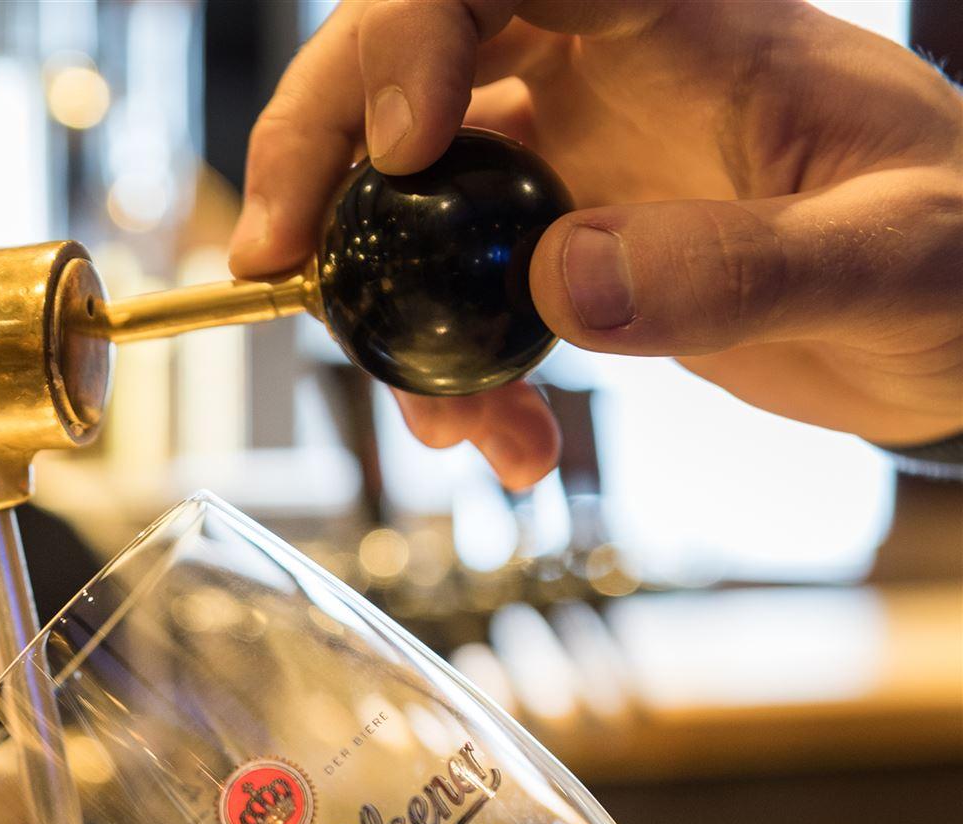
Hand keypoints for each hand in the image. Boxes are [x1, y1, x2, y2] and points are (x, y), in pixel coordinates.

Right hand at [232, 0, 962, 486]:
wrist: (958, 334)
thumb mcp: (891, 264)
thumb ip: (740, 267)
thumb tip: (563, 281)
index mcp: (682, 23)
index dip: (414, 30)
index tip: (402, 146)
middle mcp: (603, 72)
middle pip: (405, 60)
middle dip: (317, 153)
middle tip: (272, 259)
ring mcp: (572, 159)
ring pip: (405, 190)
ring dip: (379, 303)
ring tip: (439, 418)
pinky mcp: (559, 243)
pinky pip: (453, 290)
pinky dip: (448, 373)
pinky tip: (501, 440)